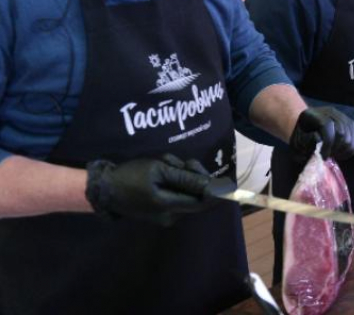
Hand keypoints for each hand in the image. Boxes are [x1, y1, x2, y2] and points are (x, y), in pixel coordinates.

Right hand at [85, 154, 212, 225]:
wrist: (104, 188)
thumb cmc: (131, 176)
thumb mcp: (159, 171)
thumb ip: (186, 178)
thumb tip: (211, 185)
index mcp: (171, 207)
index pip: (204, 202)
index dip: (217, 191)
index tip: (226, 178)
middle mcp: (171, 215)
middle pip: (197, 196)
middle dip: (195, 176)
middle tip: (184, 161)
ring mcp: (165, 215)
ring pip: (187, 193)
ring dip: (183, 176)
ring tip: (167, 163)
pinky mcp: (161, 210)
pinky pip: (178, 194)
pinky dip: (176, 181)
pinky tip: (164, 170)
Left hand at [290, 107, 353, 160]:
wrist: (303, 128)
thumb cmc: (298, 138)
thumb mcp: (296, 141)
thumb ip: (305, 142)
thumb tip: (319, 141)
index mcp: (313, 114)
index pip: (328, 125)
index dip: (327, 143)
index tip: (322, 156)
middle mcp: (329, 112)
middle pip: (341, 131)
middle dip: (335, 148)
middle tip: (327, 156)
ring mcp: (341, 116)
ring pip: (350, 136)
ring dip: (343, 150)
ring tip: (333, 155)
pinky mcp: (350, 124)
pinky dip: (350, 149)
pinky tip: (340, 154)